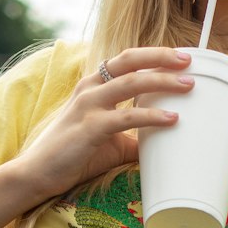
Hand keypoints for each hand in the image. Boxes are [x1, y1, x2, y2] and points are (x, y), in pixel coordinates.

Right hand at [15, 48, 193, 203]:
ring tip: (188, 85)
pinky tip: (172, 119)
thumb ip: (136, 137)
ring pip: (131, 83)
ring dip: (163, 81)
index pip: (127, 60)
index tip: (180, 56)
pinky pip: (127, 117)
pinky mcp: (90, 127)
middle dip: (161, 56)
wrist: (38, 174)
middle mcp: (90, 88)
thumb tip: (168, 144)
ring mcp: (88, 105)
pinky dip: (152, 116)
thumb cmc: (75, 155)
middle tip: (189, 60)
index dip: (154, 54)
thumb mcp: (111, 141)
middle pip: (130, 60)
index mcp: (94, 85)